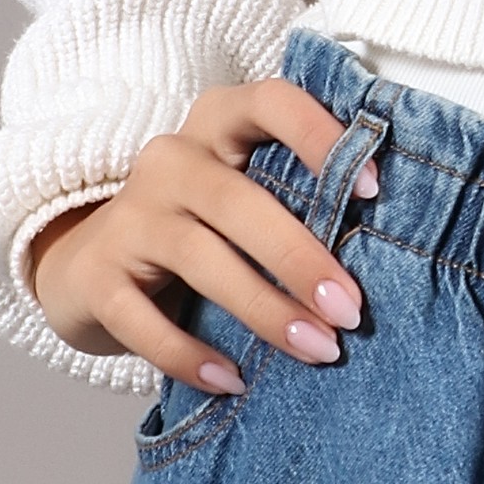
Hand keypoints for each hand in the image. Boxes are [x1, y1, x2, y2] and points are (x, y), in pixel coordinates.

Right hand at [27, 76, 378, 395]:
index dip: (322, 136)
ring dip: (265, 310)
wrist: (91, 266)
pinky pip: (142, 320)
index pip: (272, 102)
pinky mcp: (96, 277)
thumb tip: (393, 249)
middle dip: (300, 258)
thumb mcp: (248, 197)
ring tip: (318, 350)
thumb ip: (299, 200)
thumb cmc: (201, 229)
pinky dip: (188, 355)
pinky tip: (232, 381)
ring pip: (199, 258)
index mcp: (219, 124)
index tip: (374, 190)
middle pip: (238, 200)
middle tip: (351, 310)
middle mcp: (170, 159)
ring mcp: (128, 216)